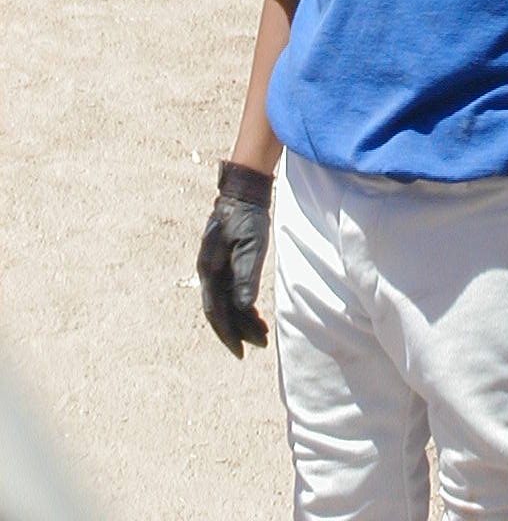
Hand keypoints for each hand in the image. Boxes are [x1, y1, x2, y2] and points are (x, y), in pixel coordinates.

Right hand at [197, 161, 272, 358]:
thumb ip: (246, 275)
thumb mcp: (250, 245)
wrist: (242, 193)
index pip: (217, 311)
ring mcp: (214, 268)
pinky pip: (229, 292)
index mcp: (210, 270)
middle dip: (238, 331)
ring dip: (242, 320)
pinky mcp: (223, 263)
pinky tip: (254, 313)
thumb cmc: (247, 217)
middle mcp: (208, 272)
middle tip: (259, 344)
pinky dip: (241, 306)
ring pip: (225, 303)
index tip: (241, 352)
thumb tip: (244, 307)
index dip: (228, 334)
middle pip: (220, 311)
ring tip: (261, 333)